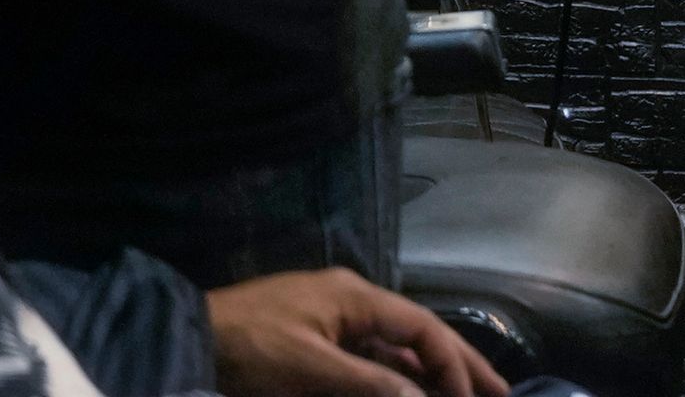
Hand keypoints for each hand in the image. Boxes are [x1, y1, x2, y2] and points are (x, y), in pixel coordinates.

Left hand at [204, 271, 506, 396]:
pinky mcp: (314, 343)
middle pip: (416, 334)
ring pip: (395, 351)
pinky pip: (368, 361)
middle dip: (457, 365)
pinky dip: (394, 380)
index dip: (454, 365)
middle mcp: (348, 302)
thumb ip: (373, 385)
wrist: (184, 341)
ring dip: (428, 377)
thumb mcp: (312, 369)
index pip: (422, 328)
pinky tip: (410, 395)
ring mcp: (330, 322)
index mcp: (352, 296)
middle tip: (500, 395)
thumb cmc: (249, 349)